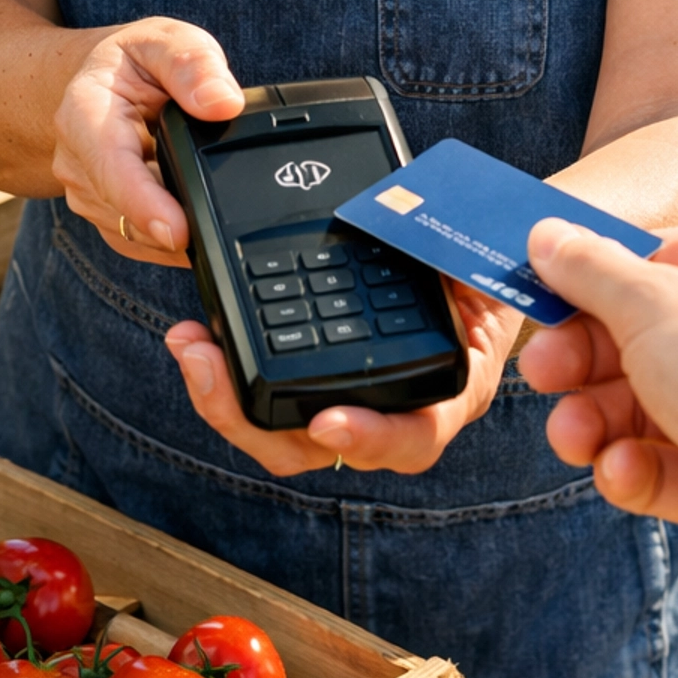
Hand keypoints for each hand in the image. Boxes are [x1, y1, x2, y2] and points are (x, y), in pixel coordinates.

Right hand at [51, 17, 243, 264]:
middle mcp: (76, 162)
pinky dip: (171, 239)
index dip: (144, 204)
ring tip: (207, 198)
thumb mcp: (163, 41)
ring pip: (136, 233)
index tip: (178, 232)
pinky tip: (196, 219)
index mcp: (84, 113)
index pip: (112, 168)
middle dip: (176, 220)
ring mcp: (87, 195)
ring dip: (176, 224)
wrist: (99, 82)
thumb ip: (193, 65)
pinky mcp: (105, 218)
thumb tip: (224, 103)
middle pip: (127, 212)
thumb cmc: (133, 63)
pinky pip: (140, 242)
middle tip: (222, 220)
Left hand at [166, 285, 519, 478]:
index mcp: (446, 394)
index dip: (371, 437)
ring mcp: (346, 398)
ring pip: (279, 430)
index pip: (411, 437)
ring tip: (190, 345)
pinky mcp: (312, 377)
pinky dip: (229, 373)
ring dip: (223, 398)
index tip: (328, 422)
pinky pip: (268, 394)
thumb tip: (426, 230)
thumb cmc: (485, 267)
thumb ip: (461, 257)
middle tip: (206, 365)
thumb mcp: (487, 263)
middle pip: (315, 448)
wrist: (476, 262)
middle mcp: (391, 410)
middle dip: (250, 419)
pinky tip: (199, 337)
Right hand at [518, 217, 677, 589]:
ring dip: (595, 421)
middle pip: (638, 340)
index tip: (536, 299)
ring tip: (573, 435)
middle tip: (542, 375)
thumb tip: (546, 235)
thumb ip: (590, 271)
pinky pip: (663, 467)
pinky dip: (632, 470)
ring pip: (642, 409)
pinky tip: (622, 470)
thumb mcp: (651, 301)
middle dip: (583, 363)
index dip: (588, 282)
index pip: (650, 261)